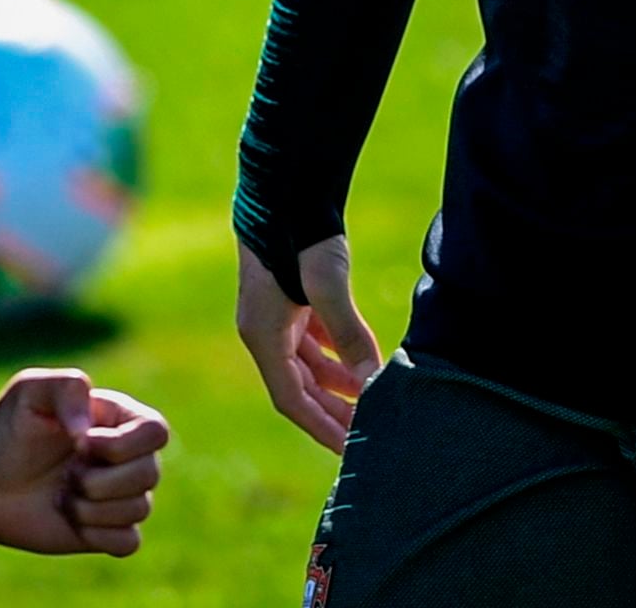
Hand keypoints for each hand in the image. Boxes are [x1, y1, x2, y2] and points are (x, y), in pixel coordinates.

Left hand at [0, 369, 168, 556]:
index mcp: (117, 419)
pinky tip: (72, 521)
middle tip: (66, 475)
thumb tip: (90, 433)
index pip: (156, 431)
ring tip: (62, 496)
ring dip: (92, 507)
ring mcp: (117, 495)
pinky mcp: (105, 530)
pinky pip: (129, 542)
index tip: (81, 444)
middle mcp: (125, 457)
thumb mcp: (29, 392)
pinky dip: (100, 535)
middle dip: (101, 480)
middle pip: (150, 474)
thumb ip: (67, 390)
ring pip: (140, 509)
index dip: (123, 445)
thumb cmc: (6, 430)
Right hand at [235, 234, 380, 453]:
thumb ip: (349, 334)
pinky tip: (359, 362)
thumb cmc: (300, 233)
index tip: (349, 450)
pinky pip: (311, 341)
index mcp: (261, 335)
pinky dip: (335, 356)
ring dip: (337, 385)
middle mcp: (263, 330)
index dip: (321, 427)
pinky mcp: (289, 298)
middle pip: (299, 388)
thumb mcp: (327, 285)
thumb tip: (373, 379)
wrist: (285, 184)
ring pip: (307, 365)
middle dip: (332, 412)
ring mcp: (275, 314)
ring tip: (370, 401)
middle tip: (367, 435)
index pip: (291, 400)